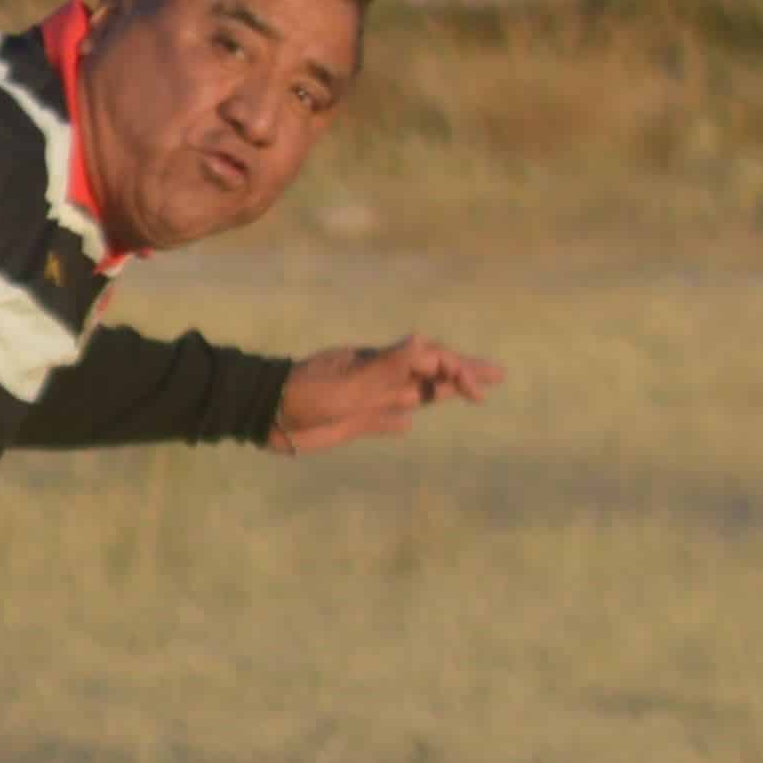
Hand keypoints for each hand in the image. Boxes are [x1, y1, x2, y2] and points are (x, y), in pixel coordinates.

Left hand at [270, 333, 502, 455]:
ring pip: (412, 393)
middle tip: (498, 376)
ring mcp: (365, 399)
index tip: (477, 392)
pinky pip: (382, 418)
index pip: (430, 360)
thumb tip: (420, 339)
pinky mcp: (351, 421)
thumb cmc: (304, 395)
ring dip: (442, 392)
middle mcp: (377, 379)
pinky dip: (399, 419)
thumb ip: (385, 365)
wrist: (264, 416)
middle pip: (429, 373)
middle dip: (463, 374)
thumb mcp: (348, 383)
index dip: (457, 371)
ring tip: (471, 393)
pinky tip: (409, 423)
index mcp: (379, 364)